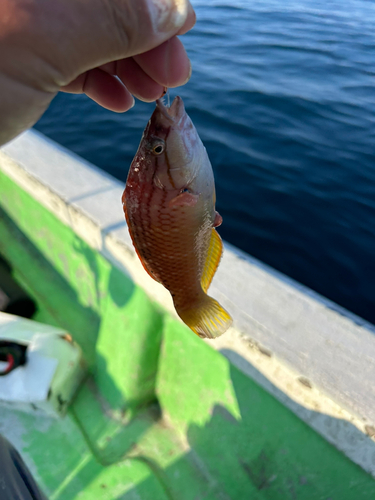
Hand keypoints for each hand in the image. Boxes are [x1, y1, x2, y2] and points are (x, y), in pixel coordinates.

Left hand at [0, 0, 194, 145]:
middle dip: (147, 41)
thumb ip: (112, 19)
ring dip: (132, 66)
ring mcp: (35, 30)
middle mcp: (39, 4)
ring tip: (152, 95)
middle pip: (111, 9)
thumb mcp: (44, 41)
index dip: (155, 3)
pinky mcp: (28, 61)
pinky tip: (119, 100)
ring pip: (97, 38)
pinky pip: (76, 64)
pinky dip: (103, 82)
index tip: (184, 30)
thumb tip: (175, 11)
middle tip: (173, 77)